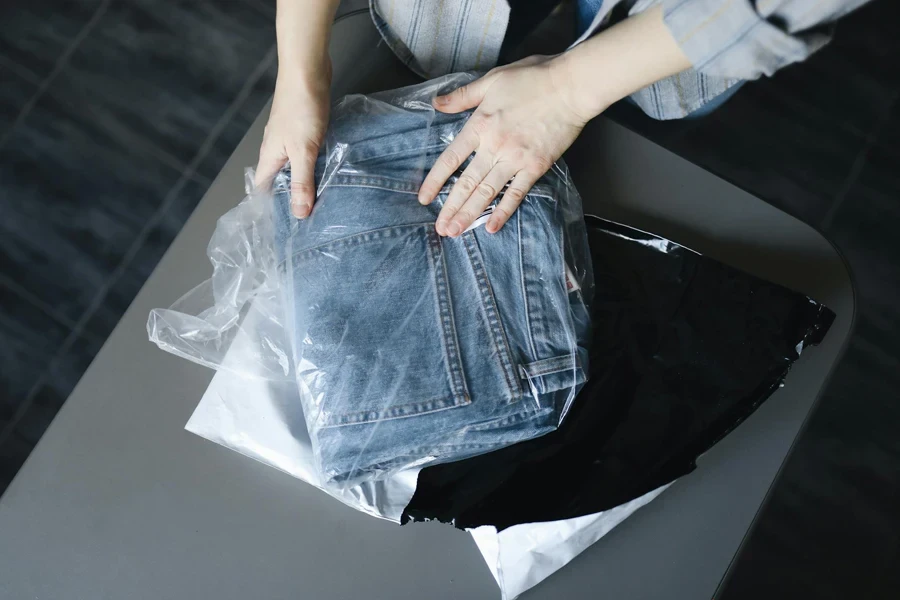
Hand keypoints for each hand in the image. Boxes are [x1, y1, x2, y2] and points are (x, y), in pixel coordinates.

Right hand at [255, 61, 330, 217]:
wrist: (308, 71)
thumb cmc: (301, 109)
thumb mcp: (303, 151)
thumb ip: (303, 182)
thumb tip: (299, 214)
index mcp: (269, 157)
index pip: (263, 189)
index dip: (272, 207)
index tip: (287, 226)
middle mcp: (276, 150)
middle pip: (280, 179)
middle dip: (293, 197)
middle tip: (311, 217)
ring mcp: (289, 138)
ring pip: (295, 166)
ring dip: (307, 180)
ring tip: (324, 199)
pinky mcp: (304, 129)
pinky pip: (308, 153)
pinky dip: (316, 164)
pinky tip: (331, 171)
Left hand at [417, 55, 590, 235]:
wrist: (570, 86)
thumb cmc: (533, 78)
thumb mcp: (491, 80)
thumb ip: (462, 96)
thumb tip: (436, 103)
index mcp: (480, 125)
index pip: (450, 159)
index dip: (435, 181)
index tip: (424, 198)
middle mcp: (494, 146)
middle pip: (466, 183)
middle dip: (451, 208)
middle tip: (440, 228)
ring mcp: (515, 159)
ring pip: (487, 192)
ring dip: (469, 214)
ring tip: (455, 232)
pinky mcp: (535, 167)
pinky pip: (516, 194)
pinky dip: (503, 211)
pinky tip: (491, 227)